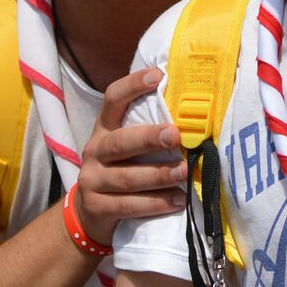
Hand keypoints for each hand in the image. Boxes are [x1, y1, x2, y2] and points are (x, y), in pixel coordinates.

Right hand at [75, 68, 187, 246]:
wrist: (91, 210)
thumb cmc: (124, 167)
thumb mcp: (130, 144)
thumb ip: (150, 127)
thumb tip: (195, 111)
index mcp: (105, 127)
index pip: (113, 99)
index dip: (132, 86)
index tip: (158, 76)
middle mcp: (95, 150)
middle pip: (119, 143)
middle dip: (148, 138)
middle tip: (175, 135)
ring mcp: (92, 180)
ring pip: (126, 178)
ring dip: (158, 175)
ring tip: (184, 172)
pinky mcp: (96, 207)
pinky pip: (128, 206)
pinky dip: (156, 204)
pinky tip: (179, 200)